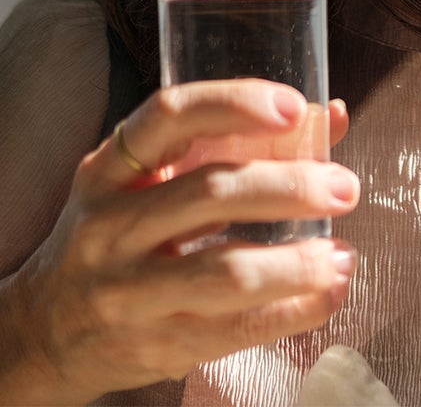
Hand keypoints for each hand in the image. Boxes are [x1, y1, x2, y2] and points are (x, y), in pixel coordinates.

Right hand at [0, 80, 359, 403]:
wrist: (46, 328)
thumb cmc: (118, 236)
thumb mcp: (150, 181)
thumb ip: (234, 145)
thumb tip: (332, 116)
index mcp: (111, 169)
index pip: (170, 116)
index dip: (234, 104)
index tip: (294, 108)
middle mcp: (111, 225)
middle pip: (213, 193)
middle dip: (291, 187)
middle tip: (344, 187)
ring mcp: (129, 290)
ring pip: (228, 271)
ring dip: (299, 262)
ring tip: (343, 254)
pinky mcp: (157, 344)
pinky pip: (239, 328)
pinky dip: (297, 310)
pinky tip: (329, 292)